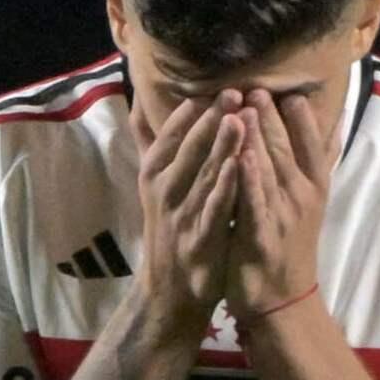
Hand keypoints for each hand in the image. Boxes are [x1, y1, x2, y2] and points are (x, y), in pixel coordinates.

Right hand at [124, 99, 241, 347]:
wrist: (172, 289)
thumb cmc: (169, 229)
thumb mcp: (155, 185)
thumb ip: (149, 144)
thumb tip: (140, 102)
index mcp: (152, 178)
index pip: (165, 138)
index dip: (187, 115)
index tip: (206, 90)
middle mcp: (162, 194)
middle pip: (186, 151)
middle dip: (209, 121)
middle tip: (232, 92)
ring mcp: (181, 216)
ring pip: (202, 175)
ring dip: (219, 146)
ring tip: (238, 117)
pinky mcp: (200, 237)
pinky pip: (215, 206)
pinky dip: (225, 185)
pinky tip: (239, 164)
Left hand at [224, 88, 335, 318]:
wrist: (281, 299)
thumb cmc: (287, 246)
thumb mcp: (308, 203)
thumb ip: (314, 165)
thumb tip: (331, 129)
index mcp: (313, 186)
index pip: (310, 141)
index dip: (299, 115)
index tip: (286, 87)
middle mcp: (301, 196)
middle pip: (286, 148)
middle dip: (271, 116)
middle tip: (256, 85)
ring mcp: (282, 215)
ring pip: (269, 169)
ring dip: (258, 137)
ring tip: (246, 106)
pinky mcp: (261, 235)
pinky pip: (253, 203)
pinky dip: (249, 179)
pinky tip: (240, 156)